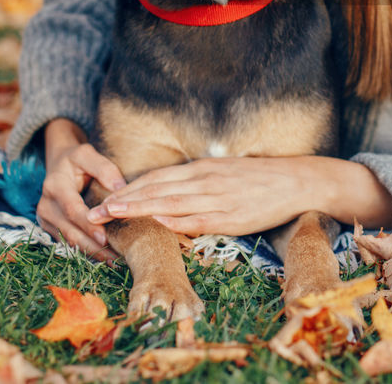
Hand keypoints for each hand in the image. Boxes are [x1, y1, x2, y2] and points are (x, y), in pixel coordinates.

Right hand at [37, 118, 127, 261]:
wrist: (57, 163)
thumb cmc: (75, 159)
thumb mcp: (87, 154)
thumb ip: (104, 168)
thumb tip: (120, 188)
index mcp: (55, 186)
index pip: (72, 210)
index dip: (88, 226)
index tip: (105, 238)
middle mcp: (46, 205)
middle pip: (69, 231)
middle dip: (91, 246)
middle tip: (114, 257)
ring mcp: (45, 218)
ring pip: (67, 241)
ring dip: (89, 252)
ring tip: (112, 261)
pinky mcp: (50, 227)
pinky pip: (67, 242)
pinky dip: (84, 250)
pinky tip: (102, 256)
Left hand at [86, 155, 391, 234]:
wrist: (298, 180)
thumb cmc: (259, 179)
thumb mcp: (223, 173)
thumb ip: (195, 184)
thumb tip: (166, 199)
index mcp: (202, 169)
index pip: (156, 179)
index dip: (128, 189)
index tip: (103, 199)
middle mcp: (206, 180)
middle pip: (157, 190)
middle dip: (123, 201)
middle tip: (93, 211)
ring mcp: (219, 198)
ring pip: (172, 203)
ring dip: (140, 209)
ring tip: (114, 215)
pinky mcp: (233, 215)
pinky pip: (201, 218)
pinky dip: (178, 220)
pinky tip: (159, 222)